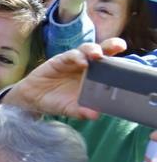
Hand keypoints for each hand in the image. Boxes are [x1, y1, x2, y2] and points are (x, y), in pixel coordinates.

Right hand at [2, 39, 127, 117]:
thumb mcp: (71, 109)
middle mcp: (86, 66)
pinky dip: (76, 57)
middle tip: (118, 46)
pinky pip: (70, 55)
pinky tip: (81, 61)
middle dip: (111, 45)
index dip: (119, 61)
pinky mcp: (60, 60)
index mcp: (94, 76)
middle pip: (102, 51)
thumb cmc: (56, 102)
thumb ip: (83, 111)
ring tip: (97, 54)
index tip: (128, 61)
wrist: (32, 100)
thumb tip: (96, 115)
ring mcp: (73, 61)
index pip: (109, 65)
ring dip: (93, 49)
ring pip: (87, 49)